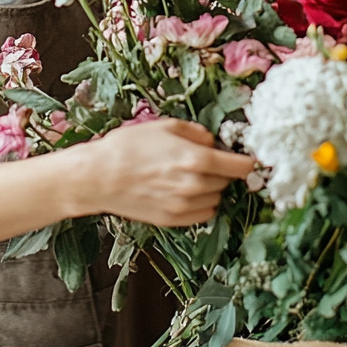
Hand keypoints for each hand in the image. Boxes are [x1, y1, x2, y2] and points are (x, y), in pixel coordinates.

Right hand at [77, 118, 254, 226]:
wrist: (99, 177)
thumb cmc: (128, 147)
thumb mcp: (165, 126)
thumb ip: (197, 132)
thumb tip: (213, 141)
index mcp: (197, 160)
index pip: (241, 167)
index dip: (248, 162)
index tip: (248, 159)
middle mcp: (195, 186)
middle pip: (228, 182)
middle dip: (223, 171)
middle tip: (204, 161)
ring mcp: (185, 206)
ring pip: (217, 198)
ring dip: (212, 187)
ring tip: (189, 175)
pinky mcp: (174, 220)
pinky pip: (204, 214)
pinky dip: (201, 203)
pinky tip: (184, 191)